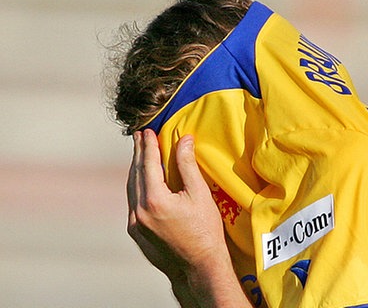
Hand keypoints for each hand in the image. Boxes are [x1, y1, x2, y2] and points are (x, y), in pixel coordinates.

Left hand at [128, 129, 250, 306]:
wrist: (199, 267)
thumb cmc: (205, 231)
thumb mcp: (199, 194)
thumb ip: (187, 165)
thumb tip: (183, 140)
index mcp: (155, 199)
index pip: (148, 164)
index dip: (148, 146)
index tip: (148, 132)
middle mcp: (139, 211)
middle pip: (136, 174)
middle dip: (138, 154)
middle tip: (140, 137)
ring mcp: (135, 224)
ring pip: (131, 189)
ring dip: (135, 170)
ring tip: (140, 155)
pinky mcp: (136, 233)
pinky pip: (133, 203)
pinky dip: (137, 188)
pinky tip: (142, 182)